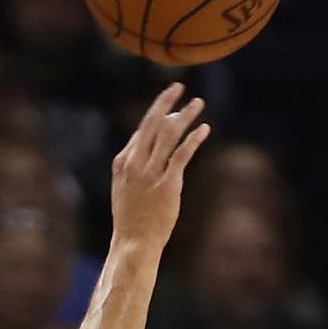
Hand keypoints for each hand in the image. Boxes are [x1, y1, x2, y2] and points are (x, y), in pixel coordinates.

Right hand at [104, 84, 211, 247]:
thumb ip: (135, 168)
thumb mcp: (125, 189)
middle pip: (152, 123)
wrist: (134, 243)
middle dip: (166, 101)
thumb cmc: (132, 219)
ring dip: (185, 115)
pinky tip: (205, 129)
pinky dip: (195, 138)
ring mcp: (151, 173)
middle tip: (178, 85)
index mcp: (123, 162)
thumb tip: (150, 153)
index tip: (170, 103)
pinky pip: (182, 154)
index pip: (141, 130)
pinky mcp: (168, 184)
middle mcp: (136, 163)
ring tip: (198, 103)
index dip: (157, 113)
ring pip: (169, 134)